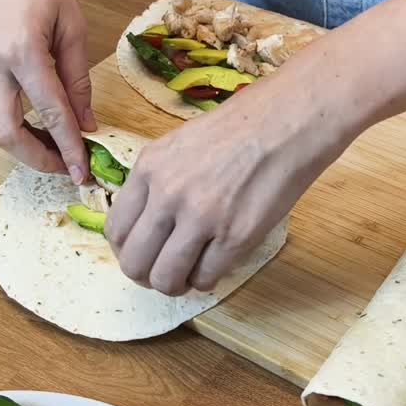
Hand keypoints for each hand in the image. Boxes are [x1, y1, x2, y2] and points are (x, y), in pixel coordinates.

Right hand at [0, 0, 95, 181]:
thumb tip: (86, 125)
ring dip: (25, 143)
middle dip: (37, 159)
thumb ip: (78, 81)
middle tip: (68, 168)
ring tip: (58, 148)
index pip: (49, 113)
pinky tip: (38, 124)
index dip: (68, 148)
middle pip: (6, 133)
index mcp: (21, 49)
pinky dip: (13, 123)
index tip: (83, 174)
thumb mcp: (74, 28)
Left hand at [104, 78, 349, 295]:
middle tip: (163, 272)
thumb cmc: (241, 126)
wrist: (288, 121)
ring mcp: (201, 218)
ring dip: (175, 284)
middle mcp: (168, 195)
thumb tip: (148, 222)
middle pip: (135, 262)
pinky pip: (206, 278)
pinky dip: (207, 279)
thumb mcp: (180, 143)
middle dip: (146, 275)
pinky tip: (216, 265)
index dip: (127, 250)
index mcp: (150, 168)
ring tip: (189, 275)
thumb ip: (158, 180)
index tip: (142, 253)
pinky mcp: (235, 237)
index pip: (116, 230)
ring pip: (167, 278)